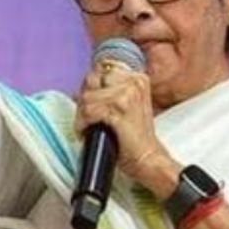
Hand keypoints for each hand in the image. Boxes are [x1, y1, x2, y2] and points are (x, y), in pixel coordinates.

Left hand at [74, 63, 172, 186]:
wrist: (147, 158)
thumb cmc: (135, 136)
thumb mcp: (129, 106)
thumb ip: (111, 92)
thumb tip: (82, 88)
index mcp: (137, 78)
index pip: (100, 70)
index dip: (91, 88)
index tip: (91, 104)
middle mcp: (133, 82)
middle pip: (91, 81)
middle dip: (84, 101)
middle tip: (87, 119)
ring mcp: (126, 95)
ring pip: (86, 97)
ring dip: (81, 116)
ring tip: (88, 128)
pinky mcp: (118, 110)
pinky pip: (88, 111)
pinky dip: (82, 124)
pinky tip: (87, 133)